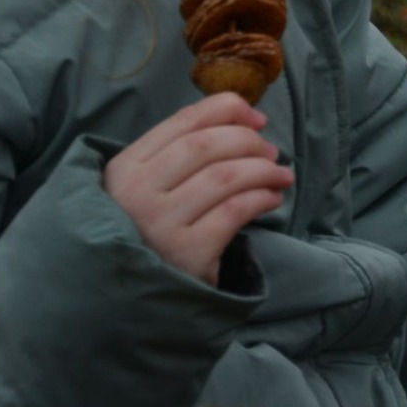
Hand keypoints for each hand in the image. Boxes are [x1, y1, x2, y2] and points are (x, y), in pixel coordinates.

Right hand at [103, 92, 293, 284]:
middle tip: (271, 153)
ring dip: (263, 170)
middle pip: (206, 146)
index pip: (183, 122)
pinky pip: (234, 211)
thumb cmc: (147, 231)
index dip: (227, 111)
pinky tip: (272, 198)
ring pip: (225, 176)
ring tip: (280, 175)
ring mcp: (160, 224)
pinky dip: (261, 198)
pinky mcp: (186, 253)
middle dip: (248, 141)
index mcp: (125, 168)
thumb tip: (247, 119)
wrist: (131, 295)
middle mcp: (137, 193)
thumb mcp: (148, 187)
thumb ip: (181, 151)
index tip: (257, 117)